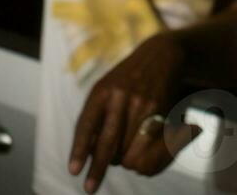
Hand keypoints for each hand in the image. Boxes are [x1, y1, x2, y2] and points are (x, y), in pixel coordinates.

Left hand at [67, 33, 197, 192]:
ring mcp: (143, 103)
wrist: (162, 54)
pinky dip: (142, 155)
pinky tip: (138, 156)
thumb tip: (84, 151)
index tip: (74, 171)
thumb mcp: (105, 89)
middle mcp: (121, 95)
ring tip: (122, 154)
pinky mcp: (161, 109)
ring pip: (129, 145)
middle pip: (107, 142)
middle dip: (98, 168)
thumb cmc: (127, 78)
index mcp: (101, 90)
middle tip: (89, 188)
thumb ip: (93, 116)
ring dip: (123, 158)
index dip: (79, 150)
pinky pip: (149, 143)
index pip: (86, 124)